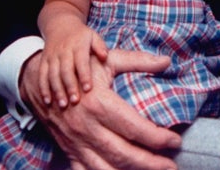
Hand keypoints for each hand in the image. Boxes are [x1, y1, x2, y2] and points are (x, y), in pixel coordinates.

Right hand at [21, 49, 181, 169]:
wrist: (43, 81)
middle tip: (171, 166)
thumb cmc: (80, 69)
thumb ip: (138, 61)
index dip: (158, 138)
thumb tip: (166, 61)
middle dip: (151, 163)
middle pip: (124, 154)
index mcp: (99, 104)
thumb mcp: (108, 59)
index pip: (134, 128)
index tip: (175, 141)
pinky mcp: (70, 151)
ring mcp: (77, 142)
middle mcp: (88, 128)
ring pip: (107, 167)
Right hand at [39, 24, 107, 107]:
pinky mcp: (44, 61)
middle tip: (75, 101)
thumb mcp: (94, 36)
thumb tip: (105, 56)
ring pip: (52, 75)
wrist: (60, 25)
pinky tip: (47, 101)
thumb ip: (100, 47)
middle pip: (65, 71)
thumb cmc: (82, 36)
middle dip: (70, 86)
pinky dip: (43, 89)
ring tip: (63, 105)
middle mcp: (63, 51)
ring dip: (57, 90)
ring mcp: (52, 56)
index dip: (84, 75)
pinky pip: (42, 75)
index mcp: (78, 46)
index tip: (88, 89)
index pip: (81, 62)